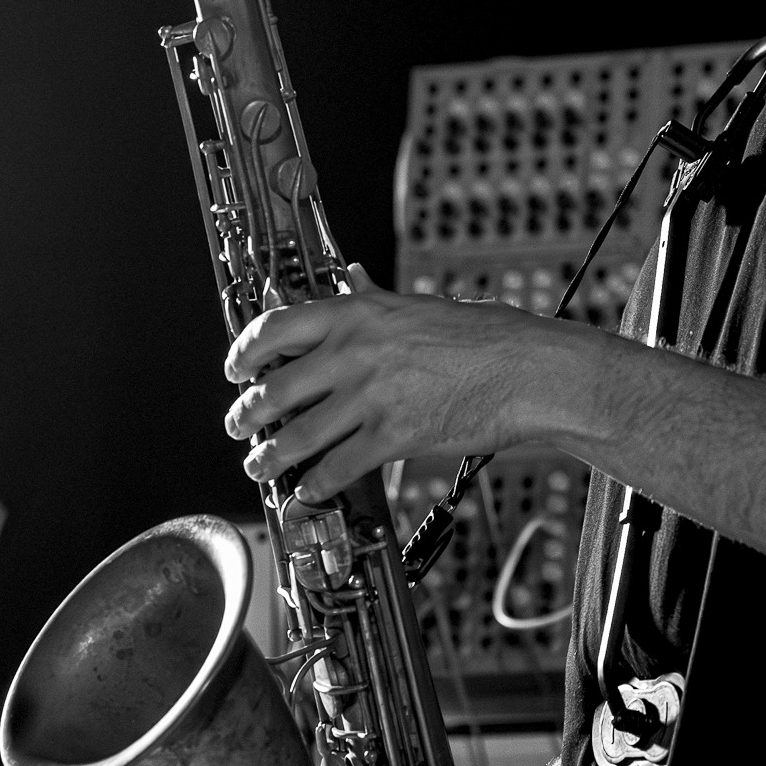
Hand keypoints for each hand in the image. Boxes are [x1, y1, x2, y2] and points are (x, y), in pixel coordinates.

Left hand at [223, 267, 587, 503]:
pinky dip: (316, 484)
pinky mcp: (393, 437)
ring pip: (296, 436)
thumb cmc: (485, 338)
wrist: (529, 371)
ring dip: (269, 458)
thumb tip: (353, 277)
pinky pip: (337, 467)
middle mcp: (355, 353)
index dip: (243, 353)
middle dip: (245, 416)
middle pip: (273, 390)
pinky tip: (309, 488)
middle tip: (239, 426)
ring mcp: (371, 397)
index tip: (236, 369)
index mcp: (357, 315)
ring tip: (260, 466)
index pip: (274, 329)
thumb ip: (374, 298)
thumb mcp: (419, 305)